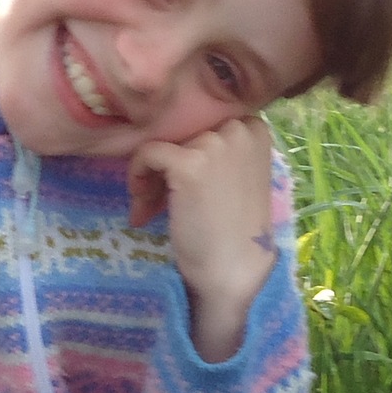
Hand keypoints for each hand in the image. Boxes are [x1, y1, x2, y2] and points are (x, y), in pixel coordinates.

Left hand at [129, 117, 277, 360]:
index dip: (188, 150)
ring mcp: (214, 144)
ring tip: (152, 209)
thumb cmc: (235, 228)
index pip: (204, 123)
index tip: (182, 182)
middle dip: (169, 165)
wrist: (233, 269)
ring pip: (163, 145)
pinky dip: (137, 176)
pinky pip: (147, 154)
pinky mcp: (188, 163)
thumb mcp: (237, 174)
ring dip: (152, 177)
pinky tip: (142, 206)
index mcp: (255, 129)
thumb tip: (172, 137)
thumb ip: (218, 151)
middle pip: (183, 133)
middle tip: (162, 200)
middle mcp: (238, 129)